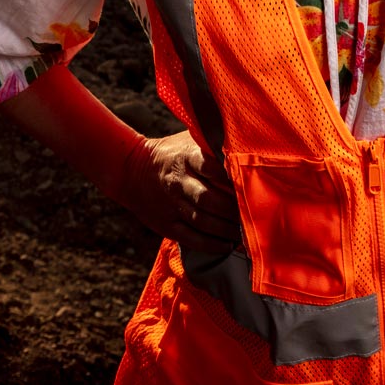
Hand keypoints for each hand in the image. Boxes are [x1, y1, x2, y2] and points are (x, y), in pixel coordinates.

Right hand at [117, 129, 240, 252]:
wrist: (132, 170)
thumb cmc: (172, 152)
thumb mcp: (189, 139)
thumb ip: (212, 144)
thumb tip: (244, 143)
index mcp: (186, 158)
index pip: (212, 167)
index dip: (232, 178)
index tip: (251, 186)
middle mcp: (178, 182)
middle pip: (209, 199)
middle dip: (233, 210)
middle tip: (253, 214)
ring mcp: (171, 205)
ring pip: (202, 222)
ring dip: (226, 229)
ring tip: (245, 232)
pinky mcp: (166, 225)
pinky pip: (191, 239)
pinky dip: (212, 244)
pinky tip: (227, 245)